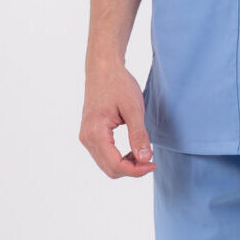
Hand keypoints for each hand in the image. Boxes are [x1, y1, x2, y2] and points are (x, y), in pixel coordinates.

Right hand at [79, 64, 156, 178]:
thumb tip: (145, 159)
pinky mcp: (89, 134)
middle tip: (151, 159)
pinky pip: (104, 156)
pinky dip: (119, 158)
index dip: (136, 171)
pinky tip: (133, 150)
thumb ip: (138, 135)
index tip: (153, 164)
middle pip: (110, 169)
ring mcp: (86, 137)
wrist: (103, 68)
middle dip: (132, 170)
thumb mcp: (134, 109)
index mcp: (95, 133)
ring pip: (106, 165)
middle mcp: (87, 138)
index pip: (115, 165)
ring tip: (143, 153)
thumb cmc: (118, 84)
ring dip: (126, 165)